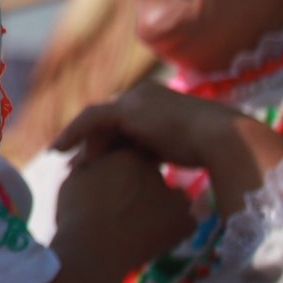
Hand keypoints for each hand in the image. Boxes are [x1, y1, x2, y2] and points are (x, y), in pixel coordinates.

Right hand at [53, 145, 196, 280]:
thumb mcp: (75, 179)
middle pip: (150, 175)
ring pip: (169, 197)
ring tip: (138, 225)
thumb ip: (90, 164)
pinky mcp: (186, 222)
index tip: (111, 189)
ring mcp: (174, 197)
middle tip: (123, 209)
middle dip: (140, 187)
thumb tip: (93, 158)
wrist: (93, 249)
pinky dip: (172, 228)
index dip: (120, 174)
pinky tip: (153, 237)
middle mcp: (155, 171)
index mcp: (127, 156)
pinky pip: (182, 221)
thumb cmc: (77, 213)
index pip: (130, 157)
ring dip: (158, 206)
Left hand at [54, 83, 243, 169]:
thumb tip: (166, 185)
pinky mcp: (126, 108)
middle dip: (91, 145)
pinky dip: (73, 133)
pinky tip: (58, 150)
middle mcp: (145, 97)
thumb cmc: (217, 155)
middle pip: (108, 122)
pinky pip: (90, 120)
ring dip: (81, 142)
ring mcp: (135, 99)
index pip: (126, 125)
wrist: (224, 141)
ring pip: (98, 122)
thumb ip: (168, 157)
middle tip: (76, 167)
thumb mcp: (185, 155)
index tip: (96, 167)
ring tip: (66, 164)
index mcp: (161, 107)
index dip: (110, 146)